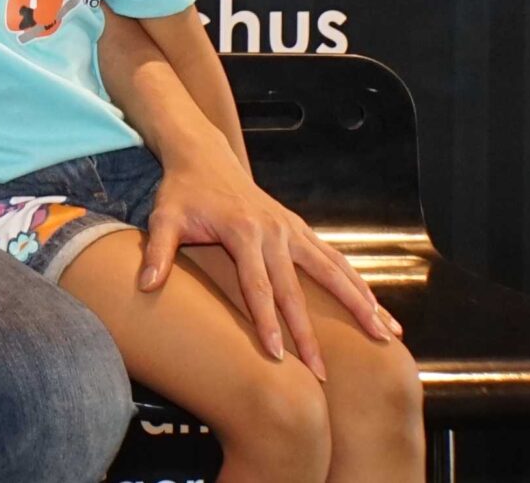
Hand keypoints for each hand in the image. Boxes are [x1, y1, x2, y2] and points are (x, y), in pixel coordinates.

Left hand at [143, 143, 401, 379]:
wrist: (204, 156)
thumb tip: (145, 285)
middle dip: (310, 334)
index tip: (278, 356)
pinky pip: (335, 260)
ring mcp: (292, 230)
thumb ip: (157, 251)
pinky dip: (358, 284)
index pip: (259, 286)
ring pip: (332, 272)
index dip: (268, 322)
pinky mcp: (300, 229)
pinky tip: (378, 308)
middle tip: (323, 373)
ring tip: (384, 337)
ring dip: (359, 304)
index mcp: (244, 232)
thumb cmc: (182, 192)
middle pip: (298, 290)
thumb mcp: (163, 217)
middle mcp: (275, 231)